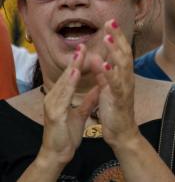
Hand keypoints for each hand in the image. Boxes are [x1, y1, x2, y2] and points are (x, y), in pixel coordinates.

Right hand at [39, 44, 99, 166]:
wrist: (58, 153)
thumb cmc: (67, 132)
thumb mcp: (81, 112)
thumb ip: (89, 99)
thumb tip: (99, 86)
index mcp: (61, 97)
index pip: (71, 76)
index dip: (79, 62)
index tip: (87, 48)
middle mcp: (54, 98)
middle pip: (65, 76)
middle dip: (75, 60)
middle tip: (83, 45)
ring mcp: (53, 106)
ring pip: (62, 84)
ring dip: (72, 69)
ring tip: (80, 55)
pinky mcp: (55, 115)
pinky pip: (62, 98)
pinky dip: (69, 85)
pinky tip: (75, 75)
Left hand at [90, 19, 139, 148]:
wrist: (121, 132)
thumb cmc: (114, 109)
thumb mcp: (107, 88)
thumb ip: (103, 73)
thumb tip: (96, 57)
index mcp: (123, 75)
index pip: (121, 51)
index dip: (117, 36)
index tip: (110, 21)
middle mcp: (127, 78)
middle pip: (124, 53)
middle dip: (118, 37)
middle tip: (111, 22)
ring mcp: (125, 88)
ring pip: (122, 66)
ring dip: (114, 51)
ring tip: (107, 38)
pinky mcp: (120, 99)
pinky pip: (115, 85)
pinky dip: (110, 74)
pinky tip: (104, 66)